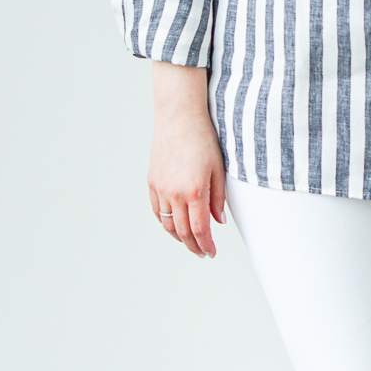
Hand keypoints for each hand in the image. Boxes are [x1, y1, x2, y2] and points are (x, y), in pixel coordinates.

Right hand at [148, 62, 226, 258]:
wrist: (179, 117)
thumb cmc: (203, 139)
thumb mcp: (218, 169)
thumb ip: (218, 198)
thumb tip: (217, 222)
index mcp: (194, 191)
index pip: (200, 230)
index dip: (206, 245)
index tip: (212, 252)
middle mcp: (174, 193)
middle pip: (182, 232)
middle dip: (193, 246)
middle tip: (202, 253)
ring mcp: (160, 188)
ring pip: (167, 224)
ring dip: (178, 237)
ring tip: (189, 242)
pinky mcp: (152, 181)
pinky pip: (157, 211)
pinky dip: (165, 222)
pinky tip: (174, 225)